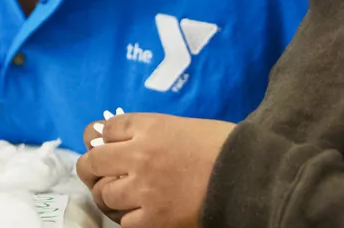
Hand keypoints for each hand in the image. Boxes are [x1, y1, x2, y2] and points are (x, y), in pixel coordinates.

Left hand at [75, 113, 235, 227]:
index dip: (103, 138)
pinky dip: (128, 217)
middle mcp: (139, 155)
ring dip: (109, 194)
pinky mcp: (154, 219)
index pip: (105, 129)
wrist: (251, 176)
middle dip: (92, 167)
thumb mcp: (183, 126)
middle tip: (99, 173)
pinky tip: (138, 212)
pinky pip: (124, 221)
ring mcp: (144, 189)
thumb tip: (118, 140)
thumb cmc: (224, 147)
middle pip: (93, 161)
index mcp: (149, 127)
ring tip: (122, 195)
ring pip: (104, 194)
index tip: (107, 145)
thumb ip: (149, 133)